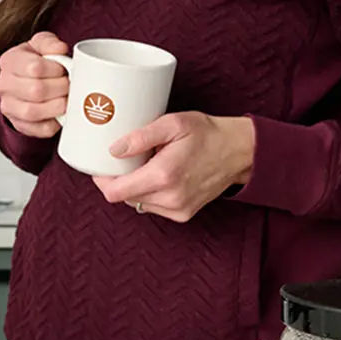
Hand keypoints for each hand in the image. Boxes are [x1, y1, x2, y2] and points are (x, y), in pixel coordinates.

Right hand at [0, 32, 69, 138]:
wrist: (27, 81)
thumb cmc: (37, 61)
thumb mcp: (42, 44)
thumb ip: (49, 42)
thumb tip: (59, 49)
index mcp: (9, 61)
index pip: (34, 67)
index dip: (56, 70)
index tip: (63, 69)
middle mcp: (4, 85)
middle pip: (36, 90)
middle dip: (60, 88)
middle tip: (69, 85)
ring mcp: (8, 107)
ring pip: (33, 112)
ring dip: (57, 106)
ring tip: (66, 99)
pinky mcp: (20, 125)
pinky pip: (39, 129)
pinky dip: (55, 124)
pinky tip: (60, 114)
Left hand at [93, 113, 256, 222]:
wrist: (239, 152)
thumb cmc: (207, 133)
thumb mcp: (173, 124)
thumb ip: (140, 137)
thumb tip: (113, 150)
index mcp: (164, 176)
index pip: (115, 192)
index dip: (102, 180)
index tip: (102, 166)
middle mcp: (170, 198)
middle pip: (124, 198)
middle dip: (119, 180)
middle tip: (126, 159)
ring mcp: (178, 209)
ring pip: (138, 203)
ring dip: (135, 187)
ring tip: (148, 165)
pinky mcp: (183, 215)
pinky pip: (153, 207)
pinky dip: (150, 193)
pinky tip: (160, 177)